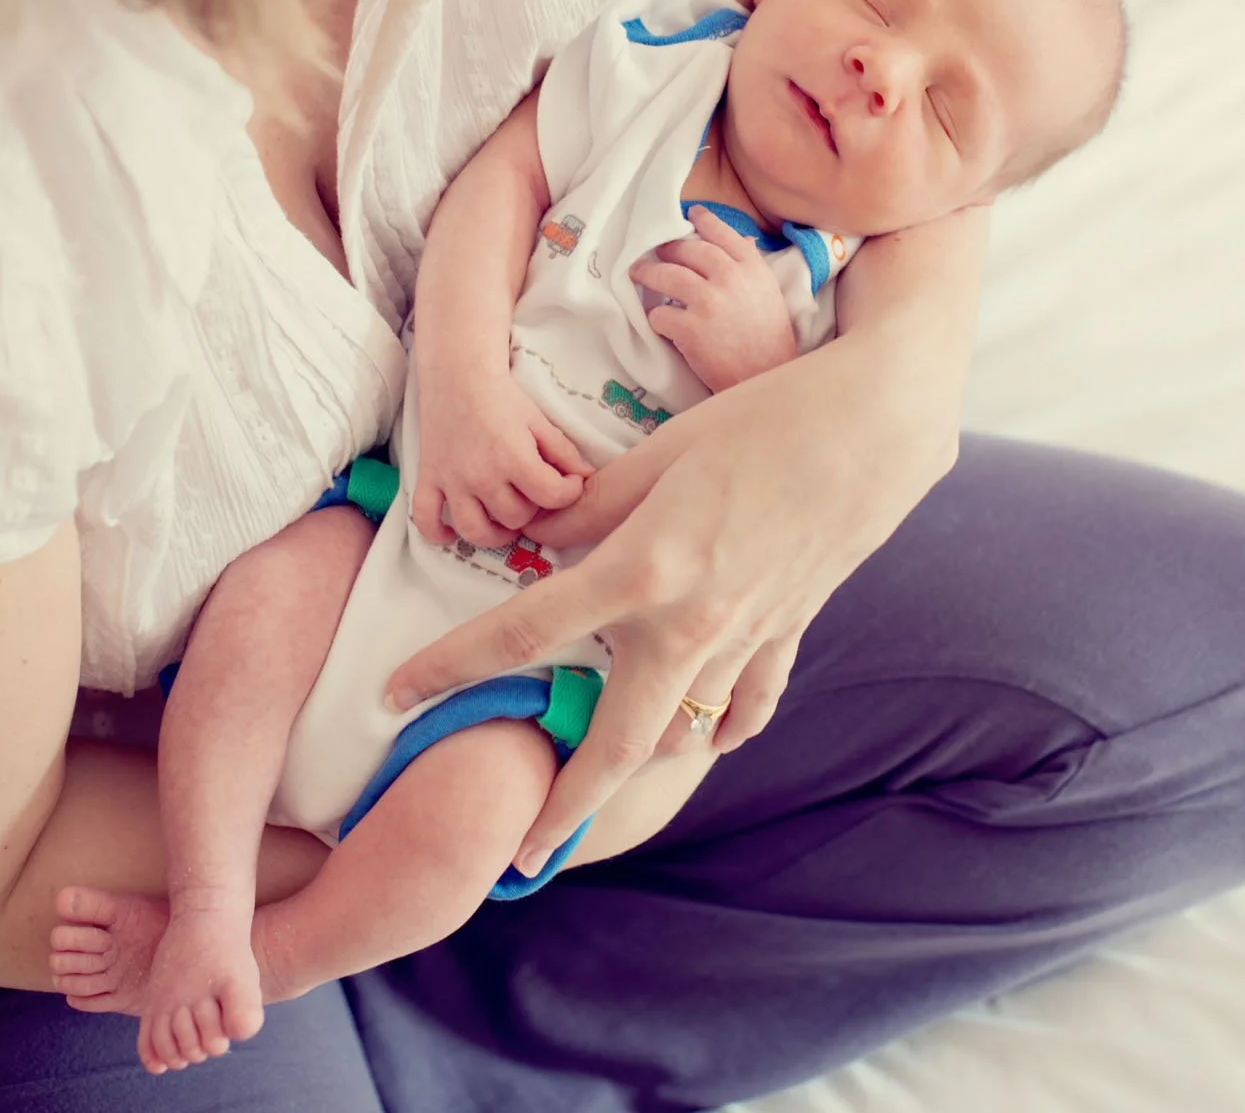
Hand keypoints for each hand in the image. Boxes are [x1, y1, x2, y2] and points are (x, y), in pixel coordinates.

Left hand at [385, 324, 959, 877]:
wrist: (876, 428)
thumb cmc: (759, 421)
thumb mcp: (659, 450)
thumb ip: (589, 503)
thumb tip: (532, 540)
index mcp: (645, 568)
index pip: (527, 630)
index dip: (453, 664)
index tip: (397, 692)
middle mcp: (692, 622)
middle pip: (617, 741)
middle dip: (566, 806)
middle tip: (521, 853)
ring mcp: (746, 637)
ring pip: (683, 734)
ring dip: (639, 771)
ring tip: (597, 796)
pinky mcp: (789, 632)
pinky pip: (749, 705)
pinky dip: (721, 731)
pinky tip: (701, 742)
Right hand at [412, 368, 592, 547]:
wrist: (458, 376)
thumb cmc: (502, 397)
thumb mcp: (539, 421)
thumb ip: (564, 452)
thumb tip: (586, 476)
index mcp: (514, 458)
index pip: (551, 497)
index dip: (568, 493)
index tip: (568, 483)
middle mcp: (482, 476)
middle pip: (516, 518)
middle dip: (531, 508)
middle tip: (531, 491)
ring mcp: (453, 482)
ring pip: (476, 531)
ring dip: (494, 534)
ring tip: (503, 521)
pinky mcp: (429, 479)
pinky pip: (425, 519)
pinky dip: (436, 533)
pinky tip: (450, 533)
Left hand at [631, 205, 796, 390]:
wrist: (766, 379)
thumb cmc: (769, 339)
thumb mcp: (768, 294)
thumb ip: (750, 267)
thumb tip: (742, 240)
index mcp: (752, 268)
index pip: (722, 234)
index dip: (703, 221)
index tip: (690, 214)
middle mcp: (730, 278)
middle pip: (687, 250)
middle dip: (667, 249)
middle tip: (654, 250)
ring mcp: (708, 302)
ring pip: (665, 275)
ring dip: (648, 274)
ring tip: (638, 274)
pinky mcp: (690, 328)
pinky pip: (659, 313)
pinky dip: (656, 317)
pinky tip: (658, 321)